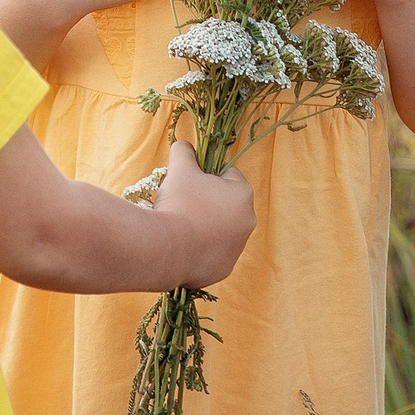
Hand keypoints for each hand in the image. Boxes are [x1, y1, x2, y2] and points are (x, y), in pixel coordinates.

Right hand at [151, 140, 254, 285]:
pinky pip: (212, 253)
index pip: (228, 174)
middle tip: (182, 202)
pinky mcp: (223, 269)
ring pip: (220, 229)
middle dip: (207, 201)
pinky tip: (181, 244)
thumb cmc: (179, 203)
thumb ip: (185, 151)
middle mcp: (247, 222)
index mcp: (243, 194)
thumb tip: (184, 145)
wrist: (167, 250)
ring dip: (204, 225)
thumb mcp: (180, 168)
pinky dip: (199, 248)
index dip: (207, 175)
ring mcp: (237, 248)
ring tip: (180, 225)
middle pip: (225, 203)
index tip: (190, 181)